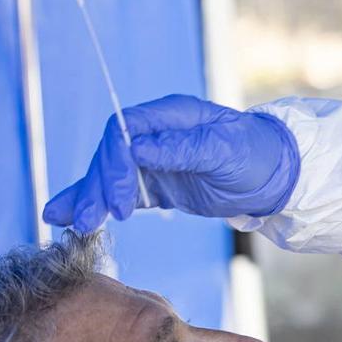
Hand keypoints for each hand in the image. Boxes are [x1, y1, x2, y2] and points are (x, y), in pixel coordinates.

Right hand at [43, 94, 298, 231]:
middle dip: (98, 189)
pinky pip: (118, 193)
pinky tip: (65, 216)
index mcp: (170, 117)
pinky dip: (94, 203)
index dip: (116, 166)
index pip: (124, 133)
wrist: (276, 175)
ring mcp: (152, 159)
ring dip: (87, 198)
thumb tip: (140, 148)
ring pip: (108, 176)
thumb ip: (183, 149)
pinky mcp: (155, 184)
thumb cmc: (256, 155)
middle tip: (90, 222)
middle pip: (110, 156)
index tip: (121, 203)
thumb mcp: (224, 151)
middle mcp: (155, 134)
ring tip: (67, 224)